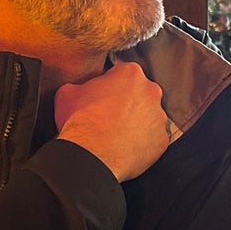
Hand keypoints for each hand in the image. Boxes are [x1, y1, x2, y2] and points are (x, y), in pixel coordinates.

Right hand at [54, 61, 170, 181]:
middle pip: (140, 93)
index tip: (102, 96)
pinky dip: (143, 142)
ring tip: (118, 134)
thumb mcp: (68, 93)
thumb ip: (81, 85)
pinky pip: (153, 138)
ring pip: (148, 116)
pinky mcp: (162, 140)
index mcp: (130, 73)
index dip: (110, 85)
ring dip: (137, 122)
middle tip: (110, 116)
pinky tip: (126, 147)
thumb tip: (81, 89)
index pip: (122, 73)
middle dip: (128, 101)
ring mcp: (159, 117)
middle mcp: (151, 91)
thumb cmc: (80, 121)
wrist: (92, 156)